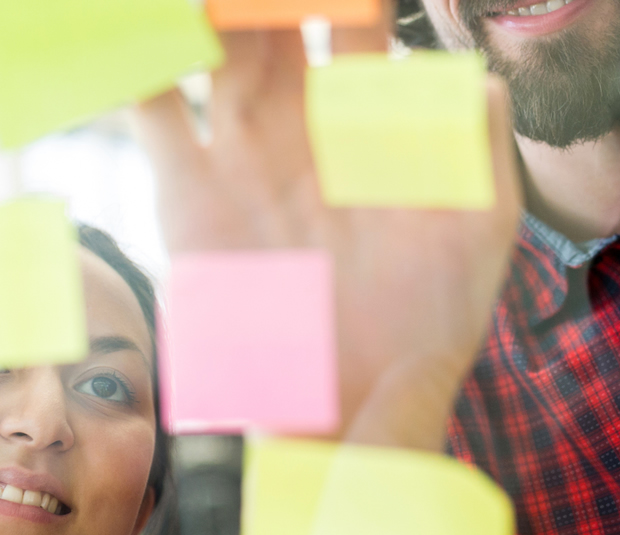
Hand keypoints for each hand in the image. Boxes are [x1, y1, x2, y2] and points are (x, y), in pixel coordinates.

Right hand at [130, 7, 522, 450]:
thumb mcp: (476, 235)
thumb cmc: (426, 326)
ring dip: (208, 11)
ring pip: (213, 49)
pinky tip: (139, 31)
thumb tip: (478, 76)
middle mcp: (300, 127)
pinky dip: (137, 63)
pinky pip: (152, 110)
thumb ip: (483, 151)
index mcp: (368, 125)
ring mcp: (239, 155)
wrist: (344, 410)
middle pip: (273, 21)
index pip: (353, 24)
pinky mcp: (186, 192)